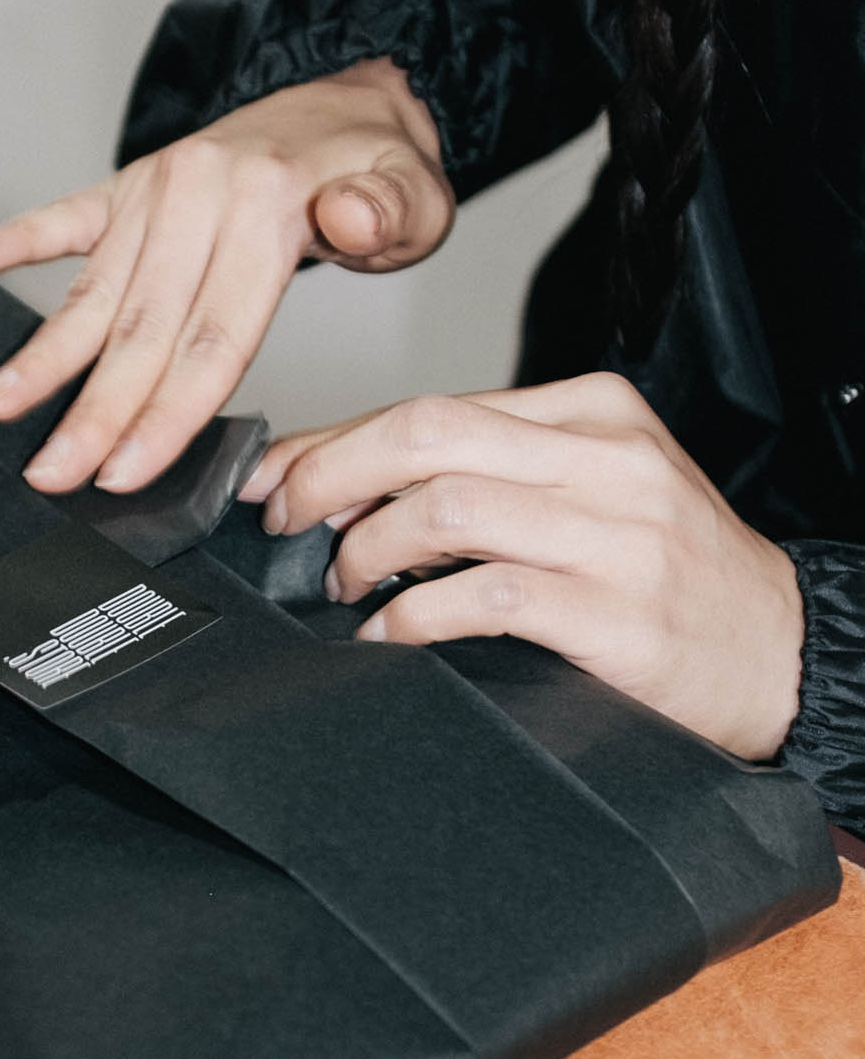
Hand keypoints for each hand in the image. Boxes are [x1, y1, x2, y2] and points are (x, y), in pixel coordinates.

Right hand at [0, 61, 452, 494]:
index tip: (126, 470)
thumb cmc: (377, 171)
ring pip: (93, 289)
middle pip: (138, 327)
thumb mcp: (417, 194)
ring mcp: (157, 187)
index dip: (165, 413)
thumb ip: (387, 213)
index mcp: (265, 209)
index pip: (210, 337)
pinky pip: (65, 215)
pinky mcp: (131, 183)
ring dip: (42, 354)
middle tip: (50, 472)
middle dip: (91, 410)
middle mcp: (198, 195)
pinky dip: (15, 239)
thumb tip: (349, 217)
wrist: (349, 103)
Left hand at [239, 371, 804, 760]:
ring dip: (366, 548)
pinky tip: (386, 639)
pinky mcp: (615, 612)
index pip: (434, 406)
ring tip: (344, 585)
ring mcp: (616, 534)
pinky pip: (482, 596)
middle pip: (426, 434)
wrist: (782, 652)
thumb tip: (348, 485)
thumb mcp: (592, 493)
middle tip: (286, 523)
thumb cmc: (670, 576)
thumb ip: (491, 475)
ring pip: (445, 505)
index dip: (336, 440)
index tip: (275, 474)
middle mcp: (606, 458)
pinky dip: (410, 618)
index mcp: (593, 412)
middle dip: (330, 476)